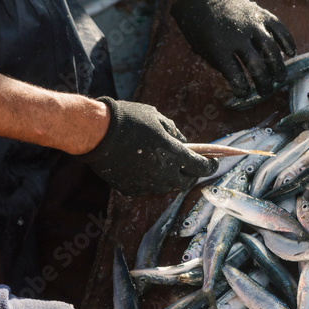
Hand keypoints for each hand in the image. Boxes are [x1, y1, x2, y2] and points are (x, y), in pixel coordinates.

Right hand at [76, 97, 215, 195]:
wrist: (95, 131)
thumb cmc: (129, 119)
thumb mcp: (157, 118)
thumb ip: (175, 133)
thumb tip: (184, 144)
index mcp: (174, 155)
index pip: (201, 167)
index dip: (210, 166)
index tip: (213, 163)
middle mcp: (164, 174)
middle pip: (185, 182)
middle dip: (190, 174)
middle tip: (190, 166)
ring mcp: (147, 184)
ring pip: (166, 186)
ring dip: (170, 177)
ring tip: (166, 166)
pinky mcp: (130, 189)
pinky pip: (146, 187)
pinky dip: (149, 180)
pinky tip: (144, 168)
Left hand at [170, 0, 296, 97]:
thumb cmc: (199, 26)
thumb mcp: (204, 49)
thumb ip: (223, 65)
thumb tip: (242, 80)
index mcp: (219, 48)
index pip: (236, 77)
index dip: (242, 90)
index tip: (245, 94)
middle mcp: (238, 37)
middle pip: (258, 66)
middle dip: (264, 83)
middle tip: (266, 91)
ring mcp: (252, 24)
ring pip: (272, 50)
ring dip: (278, 67)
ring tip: (279, 78)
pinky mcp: (261, 14)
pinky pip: (279, 29)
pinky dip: (287, 42)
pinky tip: (290, 53)